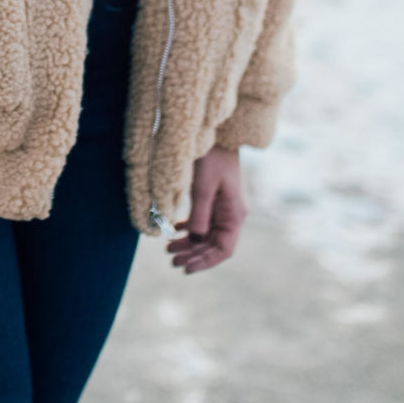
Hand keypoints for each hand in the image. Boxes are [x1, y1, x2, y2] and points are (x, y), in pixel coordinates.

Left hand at [165, 146, 246, 274]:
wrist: (216, 134)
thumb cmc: (212, 157)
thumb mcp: (204, 186)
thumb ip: (200, 213)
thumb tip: (195, 239)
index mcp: (234, 214)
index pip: (223, 249)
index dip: (206, 262)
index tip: (186, 268)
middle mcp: (231, 215)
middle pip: (213, 245)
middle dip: (193, 255)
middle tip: (171, 260)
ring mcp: (222, 208)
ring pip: (205, 235)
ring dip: (189, 244)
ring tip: (169, 249)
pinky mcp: (212, 199)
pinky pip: (202, 222)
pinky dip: (189, 229)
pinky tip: (175, 231)